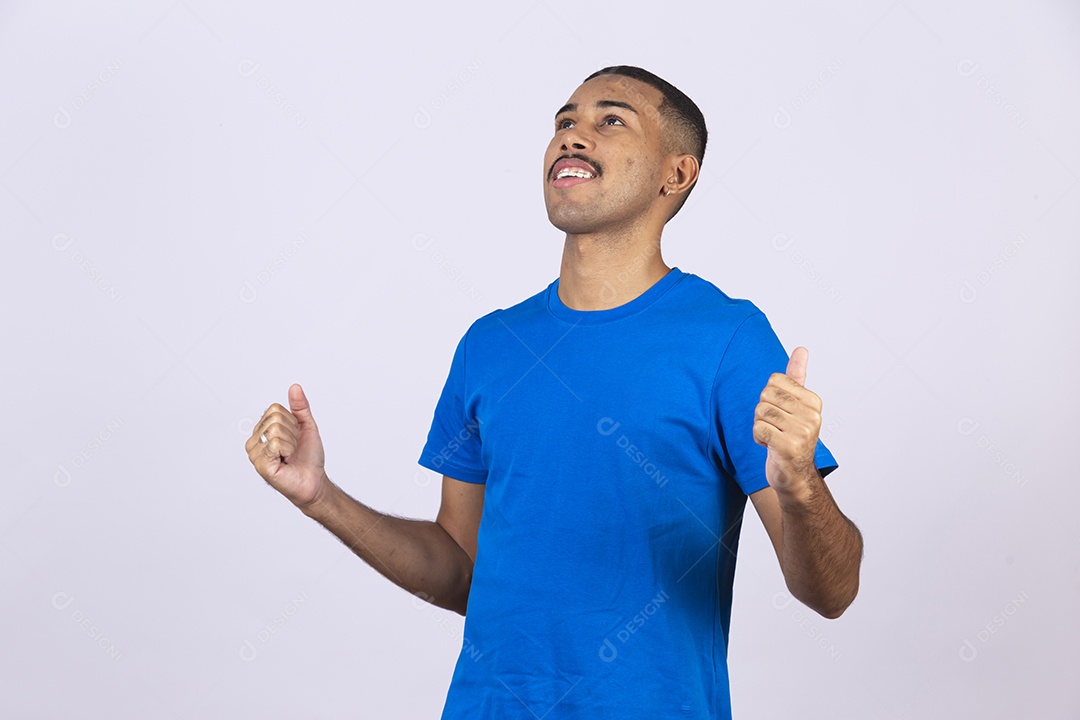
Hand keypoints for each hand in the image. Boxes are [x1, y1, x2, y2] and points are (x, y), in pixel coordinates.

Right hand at [245, 383, 328, 509]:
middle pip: (275, 417)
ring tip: (289, 456)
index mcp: (263, 428)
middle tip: (293, 448)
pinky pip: (275, 443)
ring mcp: (255, 452)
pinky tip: (285, 461)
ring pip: (275, 429)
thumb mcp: (306, 426)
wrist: (314, 480)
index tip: (295, 437)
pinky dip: (287, 451)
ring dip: (291, 443)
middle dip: (292, 433)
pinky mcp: (260, 464)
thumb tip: (295, 387)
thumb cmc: (309, 457)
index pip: (275, 408)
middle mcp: (255, 439)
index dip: (292, 422)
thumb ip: (300, 406)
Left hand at [753, 346, 822, 494]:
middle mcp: (812, 415)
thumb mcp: (796, 406)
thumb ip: (797, 377)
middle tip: (775, 427)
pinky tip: (770, 446)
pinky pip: (759, 429)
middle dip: (763, 412)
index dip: (769, 397)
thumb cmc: (791, 437)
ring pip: (760, 412)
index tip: (781, 414)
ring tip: (773, 437)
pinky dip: (758, 438)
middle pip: (766, 395)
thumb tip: (801, 349)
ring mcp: (802, 432)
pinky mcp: (789, 447)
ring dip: (760, 426)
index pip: (774, 380)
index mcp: (813, 401)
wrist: (795, 476)